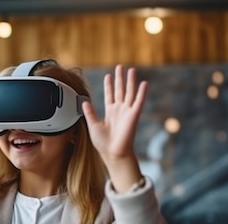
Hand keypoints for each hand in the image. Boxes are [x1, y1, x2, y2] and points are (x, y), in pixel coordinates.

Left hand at [82, 65, 147, 191]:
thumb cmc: (103, 143)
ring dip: (131, 82)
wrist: (112, 153)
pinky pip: (139, 102)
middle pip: (120, 90)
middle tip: (120, 67)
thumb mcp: (92, 125)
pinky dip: (142, 93)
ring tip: (131, 70)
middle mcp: (119, 110)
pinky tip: (144, 84)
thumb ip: (89, 113)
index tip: (108, 75)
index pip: (110, 95)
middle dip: (120, 79)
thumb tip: (83, 101)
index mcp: (110, 112)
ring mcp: (127, 112)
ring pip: (130, 93)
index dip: (109, 85)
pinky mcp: (134, 116)